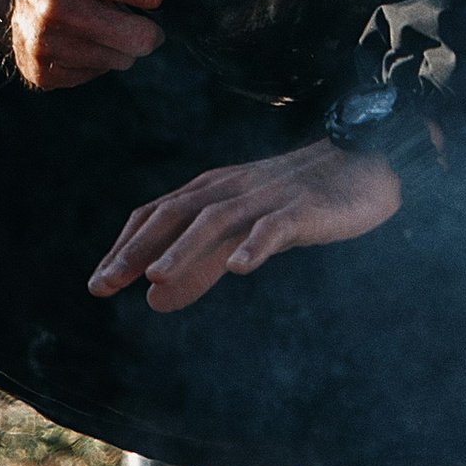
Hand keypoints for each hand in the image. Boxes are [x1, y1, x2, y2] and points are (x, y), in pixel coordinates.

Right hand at [0, 0, 200, 89]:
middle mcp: (56, 7)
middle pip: (142, 39)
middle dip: (142, 21)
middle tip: (121, 4)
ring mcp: (46, 42)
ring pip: (122, 60)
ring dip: (119, 40)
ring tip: (97, 16)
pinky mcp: (41, 71)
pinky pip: (96, 74)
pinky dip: (94, 56)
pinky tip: (78, 33)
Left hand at [88, 140, 401, 312]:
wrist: (366, 166)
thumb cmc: (298, 201)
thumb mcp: (242, 233)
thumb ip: (199, 265)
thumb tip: (153, 300)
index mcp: (214, 190)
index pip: (157, 213)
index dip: (125, 246)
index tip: (98, 283)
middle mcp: (233, 189)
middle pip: (175, 214)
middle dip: (137, 249)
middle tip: (105, 285)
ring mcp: (267, 197)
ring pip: (217, 219)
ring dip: (184, 249)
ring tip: (156, 277)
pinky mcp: (304, 208)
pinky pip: (276, 225)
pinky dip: (255, 243)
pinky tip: (240, 267)